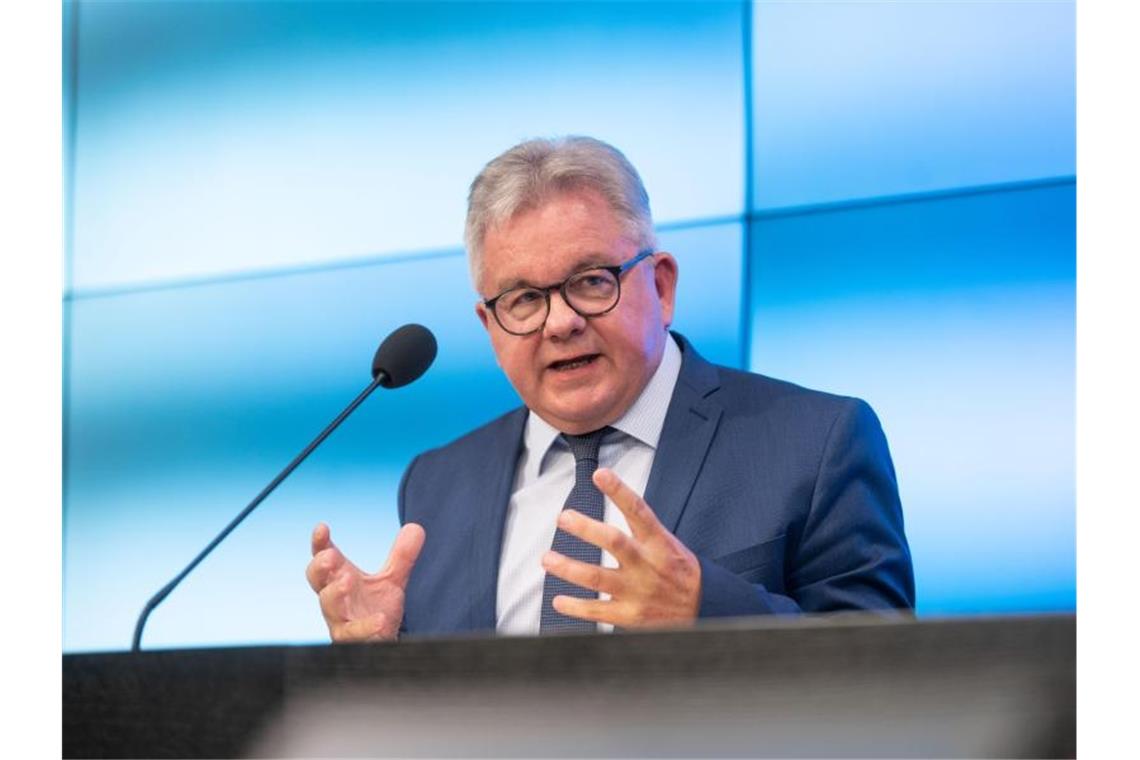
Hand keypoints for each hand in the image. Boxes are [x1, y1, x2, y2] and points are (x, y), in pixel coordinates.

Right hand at [306, 522, 425, 641]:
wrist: (382, 643)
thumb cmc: (376, 609)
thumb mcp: (392, 580)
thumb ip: (402, 557)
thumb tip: (416, 528)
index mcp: (340, 578)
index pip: (324, 557)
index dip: (320, 543)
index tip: (322, 527)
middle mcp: (336, 598)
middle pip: (317, 580)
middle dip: (320, 567)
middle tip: (330, 556)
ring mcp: (340, 620)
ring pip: (328, 607)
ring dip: (335, 593)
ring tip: (347, 580)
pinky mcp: (351, 641)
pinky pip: (353, 635)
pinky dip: (365, 627)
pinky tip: (380, 620)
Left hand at [541, 467, 700, 627]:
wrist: (703, 609)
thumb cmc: (680, 572)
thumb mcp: (669, 543)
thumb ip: (642, 527)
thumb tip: (615, 495)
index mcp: (658, 543)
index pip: (638, 510)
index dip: (619, 491)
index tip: (600, 474)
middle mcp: (646, 564)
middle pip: (614, 541)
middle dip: (586, 529)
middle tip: (564, 518)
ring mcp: (637, 591)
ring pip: (598, 577)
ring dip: (569, 568)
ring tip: (548, 559)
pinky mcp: (630, 616)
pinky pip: (597, 610)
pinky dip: (575, 607)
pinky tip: (558, 601)